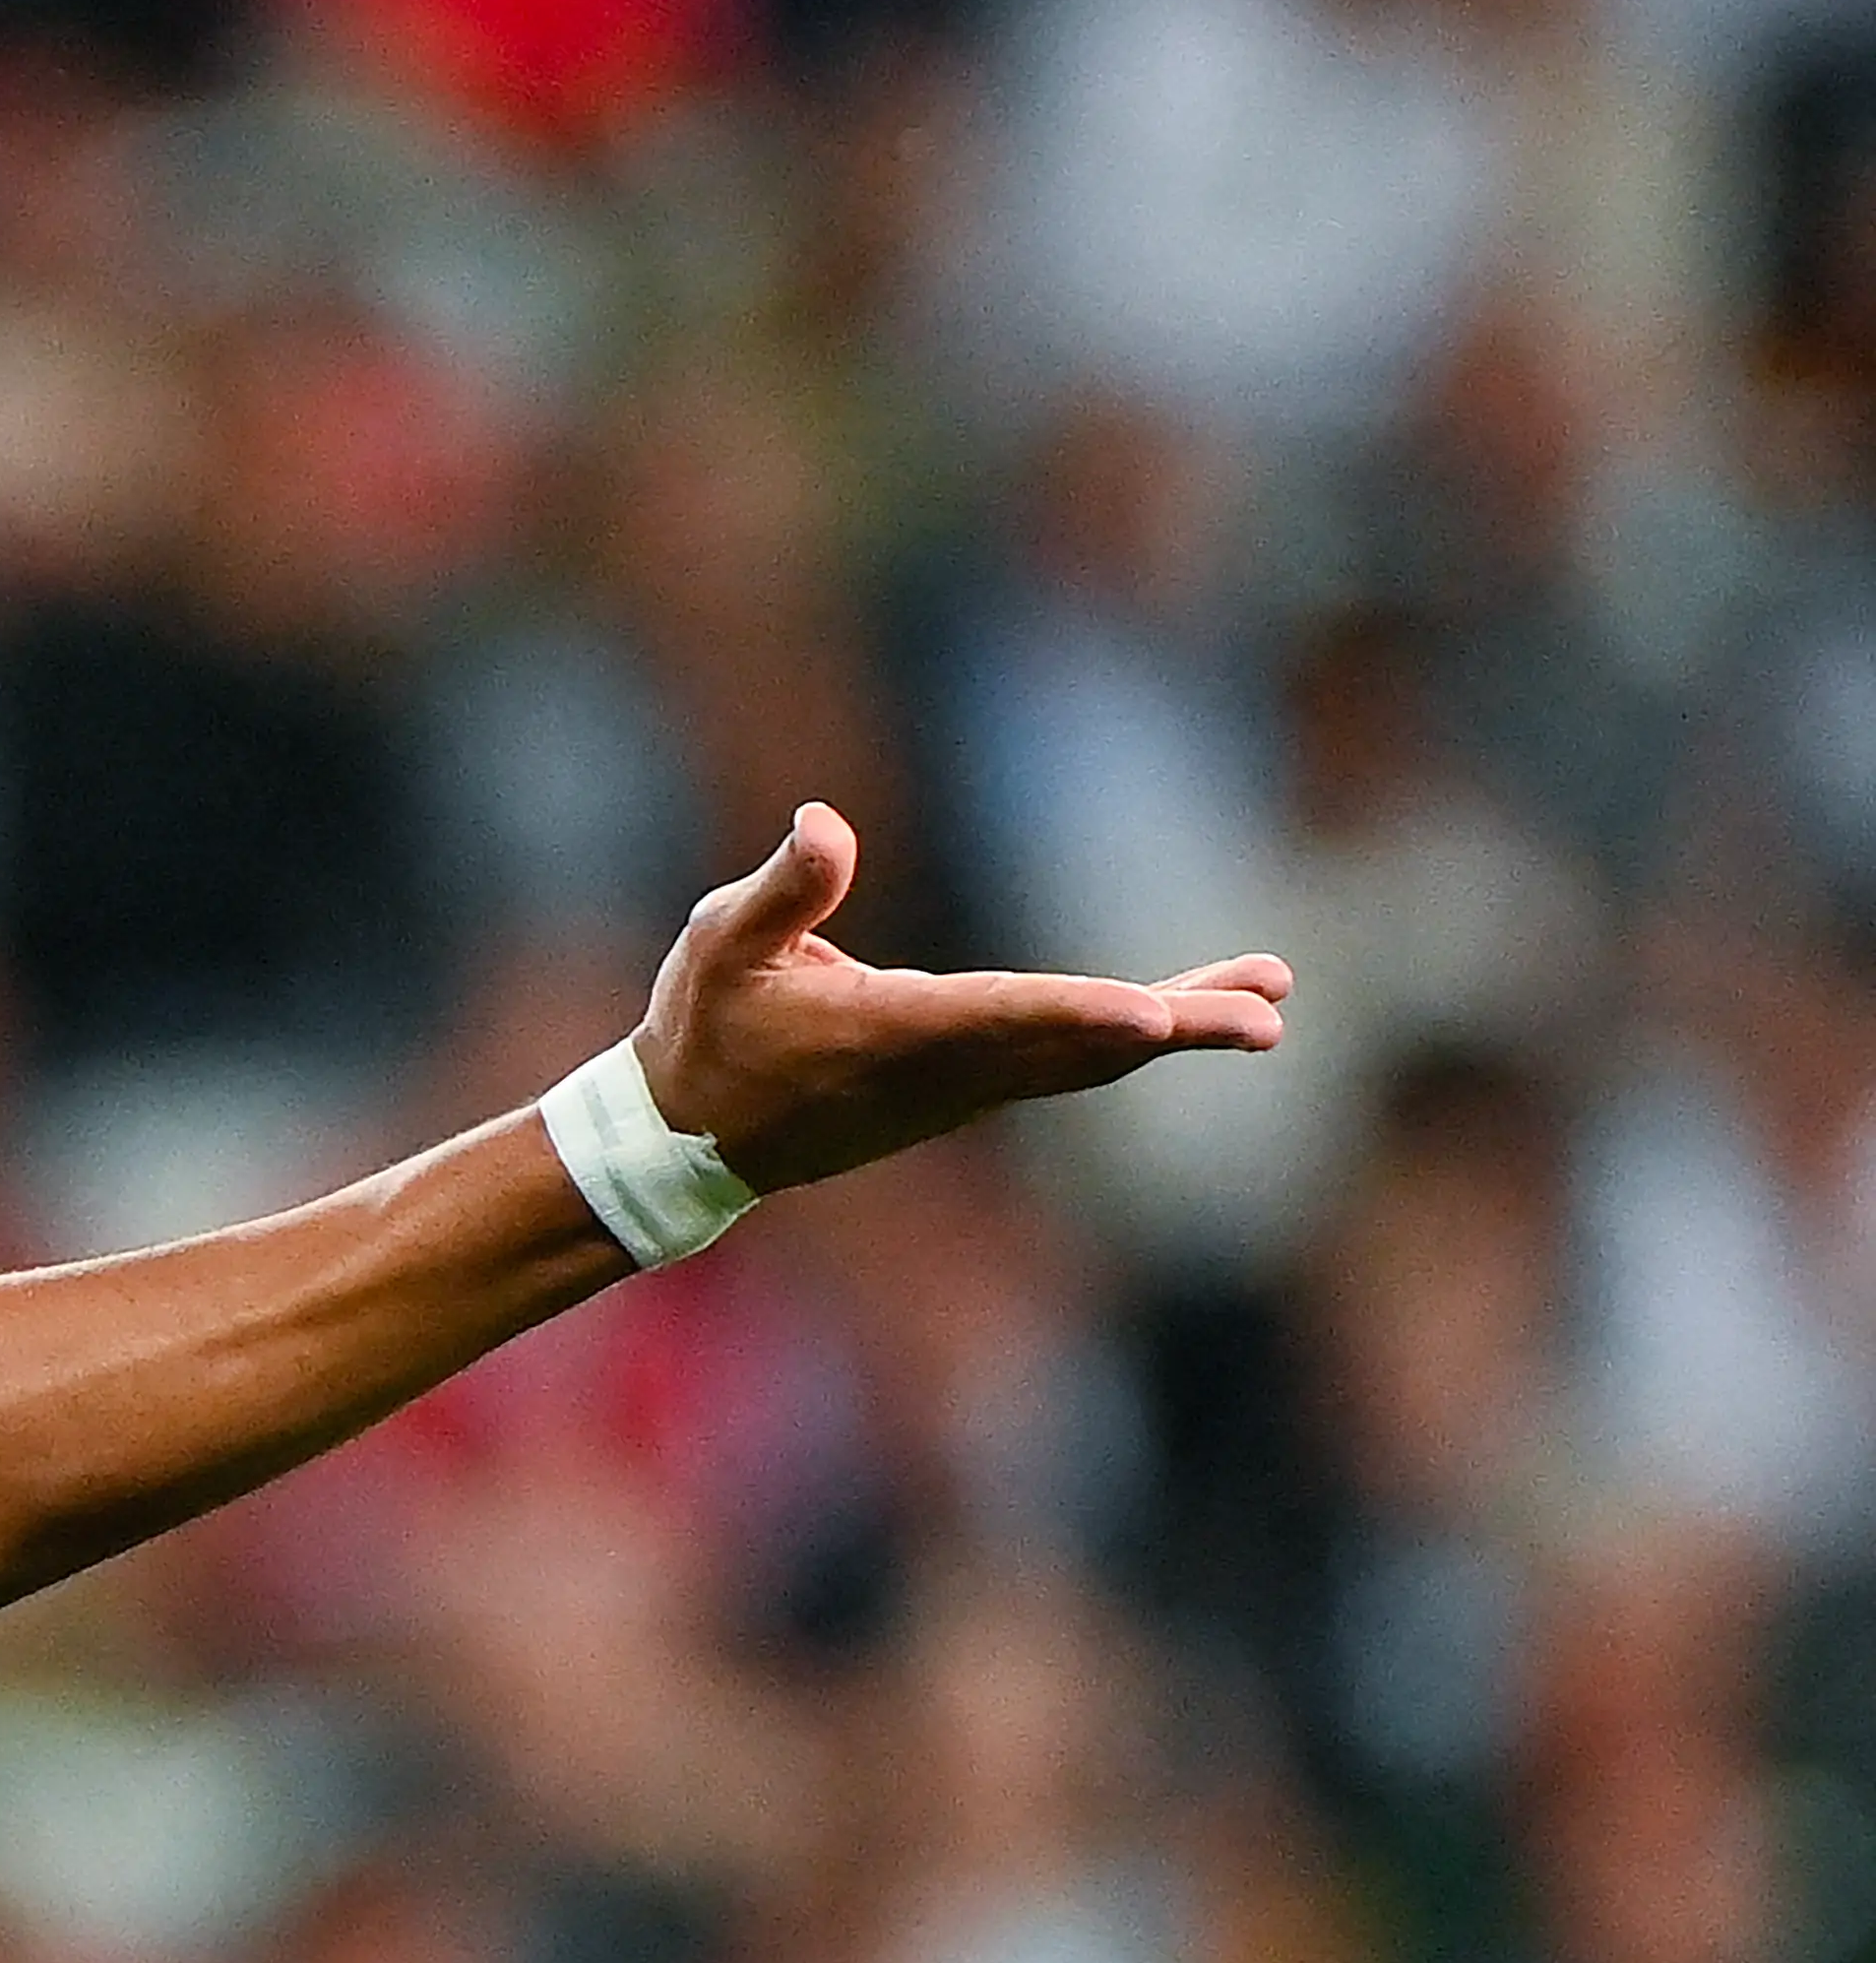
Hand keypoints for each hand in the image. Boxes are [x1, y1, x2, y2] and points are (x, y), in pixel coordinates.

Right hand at [632, 803, 1290, 1192]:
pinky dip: (1130, 1037)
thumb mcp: (719, 943)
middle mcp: (944, 1070)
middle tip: (1267, 1012)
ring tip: (1265, 999)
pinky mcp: (965, 1090)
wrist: (693, 1139)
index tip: (1160, 1017)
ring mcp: (962, 1089)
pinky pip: (1067, 1064)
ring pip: (1087, 1059)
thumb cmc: (705, 1030)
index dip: (1081, 1012)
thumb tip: (824, 823)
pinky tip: (1179, 1015)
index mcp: (890, 1031)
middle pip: (1080, 1046)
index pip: (1001, 1016)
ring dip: (1178, 1026)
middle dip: (1179, 1025)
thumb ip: (782, 890)